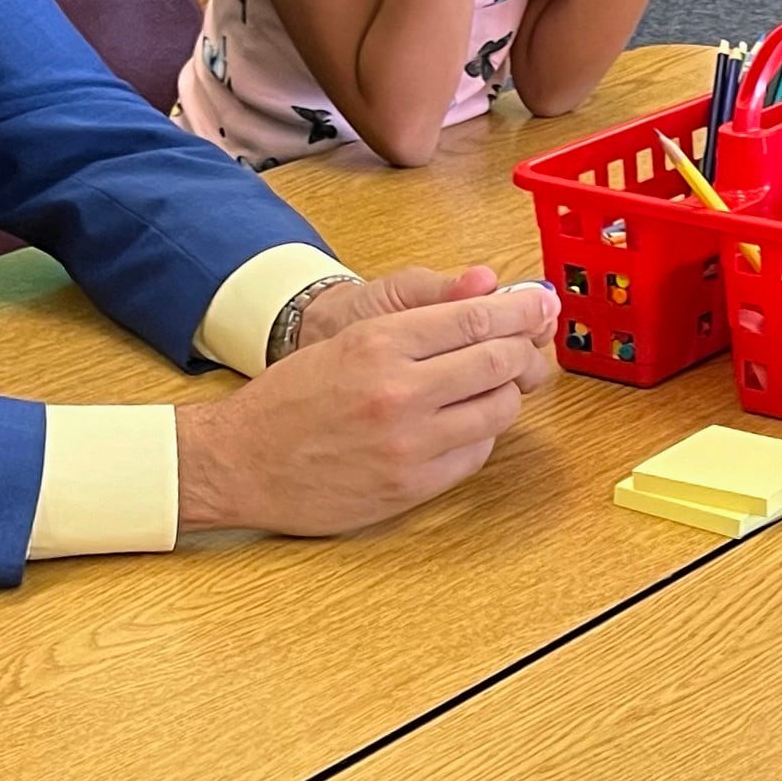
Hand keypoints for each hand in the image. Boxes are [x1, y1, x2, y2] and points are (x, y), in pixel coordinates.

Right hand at [176, 280, 557, 536]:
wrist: (240, 462)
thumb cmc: (291, 398)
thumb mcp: (349, 339)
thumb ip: (419, 320)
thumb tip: (490, 294)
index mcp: (380, 343)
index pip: (478, 318)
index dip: (520, 312)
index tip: (540, 307)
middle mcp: (399, 391)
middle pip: (500, 362)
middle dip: (523, 352)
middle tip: (528, 347)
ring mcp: (410, 444)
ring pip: (499, 411)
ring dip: (505, 396)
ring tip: (488, 388)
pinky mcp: (413, 486)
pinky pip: (477, 453)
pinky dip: (480, 435)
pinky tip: (461, 425)